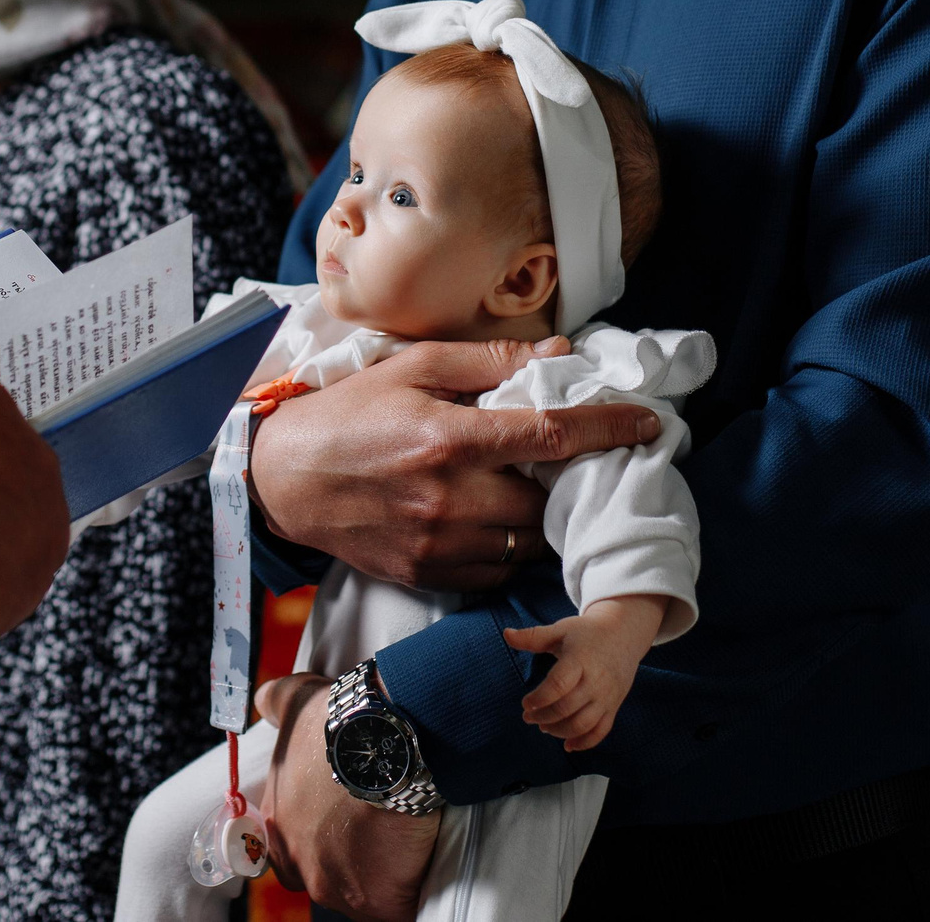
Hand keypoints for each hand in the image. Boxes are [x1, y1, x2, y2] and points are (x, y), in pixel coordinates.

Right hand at [248, 338, 660, 590]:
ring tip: (535, 492)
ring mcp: (438, 544)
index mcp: (450, 440)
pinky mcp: (426, 575)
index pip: (552, 435)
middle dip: (570, 484)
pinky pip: (494, 574)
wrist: (282, 478)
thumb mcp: (413, 366)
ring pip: (526, 544)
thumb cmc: (347, 412)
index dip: (609, 428)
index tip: (648, 423)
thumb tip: (557, 354)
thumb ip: (488, 360)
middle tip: (578, 463)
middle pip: (547, 501)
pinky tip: (495, 521)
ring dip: (540, 520)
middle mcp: (449, 499)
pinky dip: (507, 550)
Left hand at [255, 672, 439, 921]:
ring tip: (401, 843)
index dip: (312, 836)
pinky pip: (393, 909)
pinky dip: (404, 894)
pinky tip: (418, 870)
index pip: (284, 849)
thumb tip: (263, 700)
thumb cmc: (340, 723)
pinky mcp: (378, 902)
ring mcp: (336, 889)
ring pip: (356, 894)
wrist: (387, 740)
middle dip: (342, 860)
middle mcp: (299, 865)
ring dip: (375, 875)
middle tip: (372, 831)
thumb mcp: (298, 702)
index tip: (337, 820)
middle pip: (321, 874)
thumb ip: (275, 704)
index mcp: (277, 827)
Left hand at [503, 593, 666, 750]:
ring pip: (583, 724)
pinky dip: (585, 743)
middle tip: (528, 717)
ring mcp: (606, 696)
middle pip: (567, 708)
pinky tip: (568, 745)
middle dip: (543, 717)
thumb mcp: (561, 630)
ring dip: (559, 731)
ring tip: (544, 727)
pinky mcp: (614, 706)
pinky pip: (601, 731)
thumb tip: (506, 634)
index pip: (558, 685)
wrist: (624, 634)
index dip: (539, 698)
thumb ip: (533, 637)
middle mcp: (595, 681)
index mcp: (580, 660)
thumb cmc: (587, 633)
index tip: (525, 703)